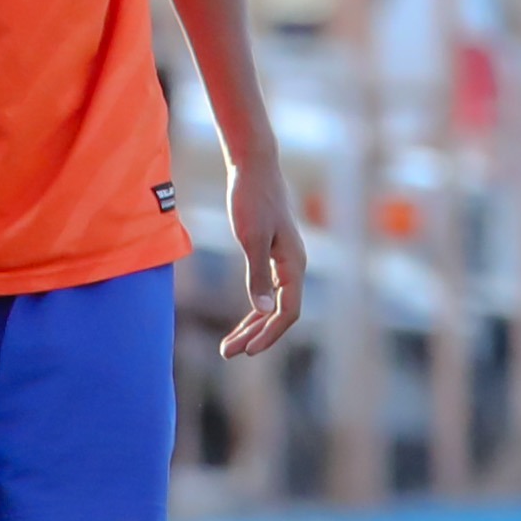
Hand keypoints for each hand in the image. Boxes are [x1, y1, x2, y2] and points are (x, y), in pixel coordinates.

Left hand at [219, 151, 304, 357]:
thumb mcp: (251, 238)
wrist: (254, 167)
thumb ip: (258, 276)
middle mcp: (294, 266)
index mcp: (294, 264)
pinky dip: (254, 308)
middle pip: (279, 313)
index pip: (287, 312)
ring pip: (272, 304)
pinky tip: (241, 321)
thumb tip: (264, 310)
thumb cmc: (252, 199)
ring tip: (228, 346)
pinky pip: (267, 290)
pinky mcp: (272, 254)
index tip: (246, 351)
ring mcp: (284, 261)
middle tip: (227, 353)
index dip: (269, 334)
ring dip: (251, 326)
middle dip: (255, 335)